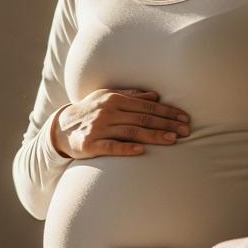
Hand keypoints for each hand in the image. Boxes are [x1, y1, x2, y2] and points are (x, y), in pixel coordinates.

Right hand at [51, 88, 191, 159]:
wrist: (61, 127)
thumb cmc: (90, 111)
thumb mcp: (107, 98)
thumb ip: (131, 96)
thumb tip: (155, 95)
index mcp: (114, 99)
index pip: (147, 106)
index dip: (167, 112)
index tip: (185, 118)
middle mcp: (107, 111)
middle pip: (143, 118)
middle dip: (167, 124)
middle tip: (186, 131)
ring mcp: (99, 128)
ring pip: (131, 132)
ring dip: (153, 136)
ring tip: (172, 140)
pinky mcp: (90, 144)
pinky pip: (111, 146)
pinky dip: (126, 148)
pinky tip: (140, 151)